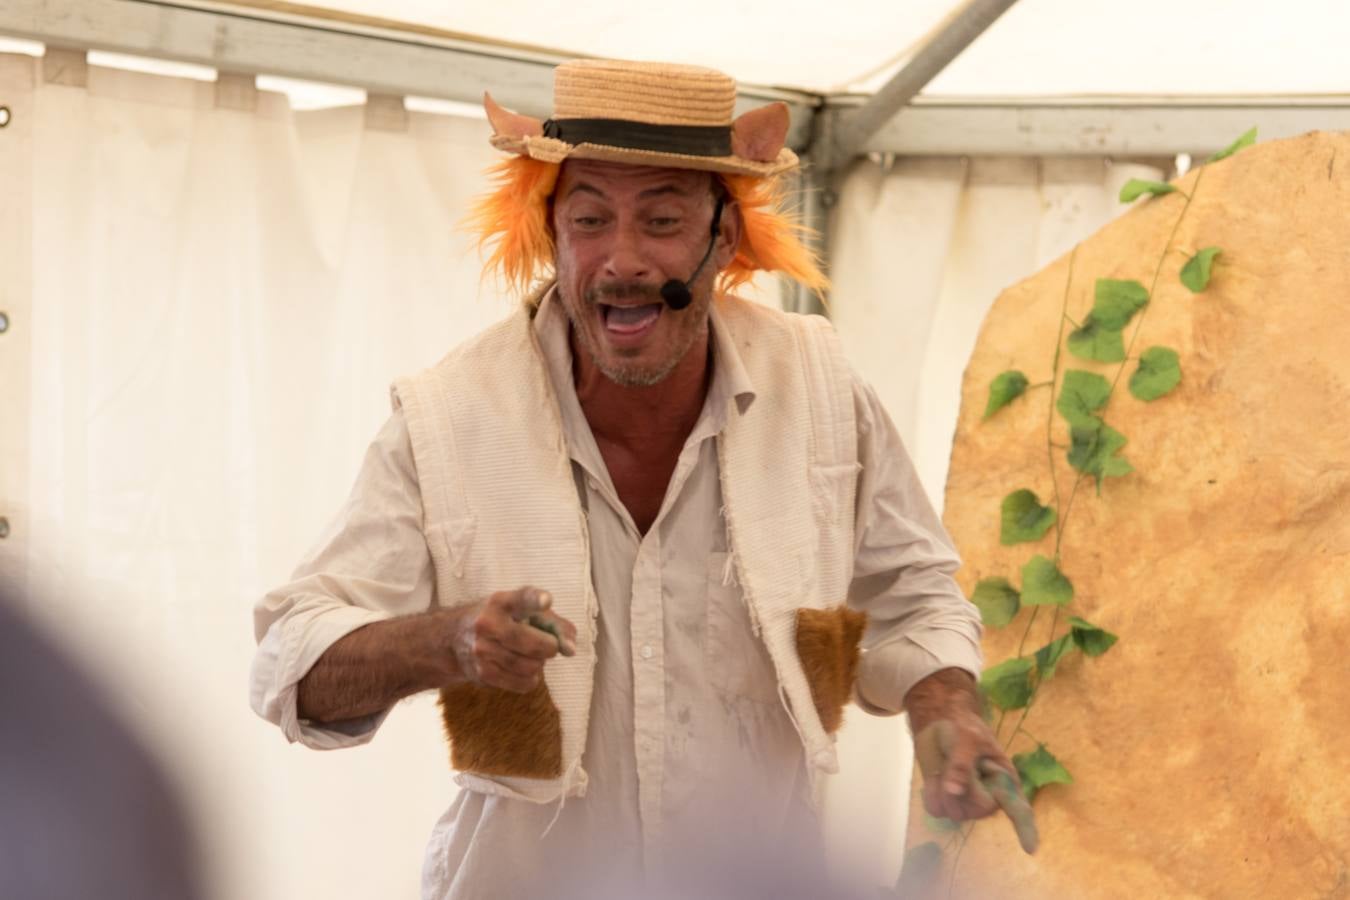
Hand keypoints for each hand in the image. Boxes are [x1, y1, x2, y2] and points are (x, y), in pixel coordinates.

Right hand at [448, 587, 576, 693]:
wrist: (453, 639)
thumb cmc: (498, 619)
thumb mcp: (519, 609)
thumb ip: (552, 622)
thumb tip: (571, 647)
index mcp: (500, 602)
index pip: (520, 599)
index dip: (535, 600)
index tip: (546, 600)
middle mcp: (488, 624)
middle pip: (532, 643)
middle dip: (550, 647)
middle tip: (549, 645)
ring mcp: (482, 651)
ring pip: (531, 666)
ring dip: (539, 663)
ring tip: (531, 655)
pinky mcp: (483, 674)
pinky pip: (523, 683)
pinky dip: (531, 678)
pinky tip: (523, 669)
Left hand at [905, 668, 1018, 821]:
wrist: (939, 725)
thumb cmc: (962, 728)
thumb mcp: (966, 739)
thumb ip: (961, 764)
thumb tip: (954, 791)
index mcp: (1005, 780)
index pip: (1019, 808)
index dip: (1026, 828)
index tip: (1030, 848)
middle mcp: (989, 798)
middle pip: (979, 809)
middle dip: (964, 785)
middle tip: (957, 758)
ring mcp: (967, 804)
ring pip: (954, 811)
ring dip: (944, 787)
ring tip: (947, 764)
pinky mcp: (947, 804)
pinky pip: (936, 809)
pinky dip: (930, 792)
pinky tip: (935, 776)